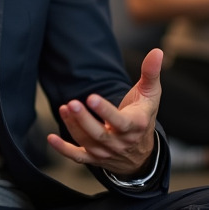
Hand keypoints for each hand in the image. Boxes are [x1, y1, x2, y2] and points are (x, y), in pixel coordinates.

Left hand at [47, 48, 161, 178]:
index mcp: (135, 125)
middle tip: (72, 103)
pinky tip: (51, 138)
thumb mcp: (150, 94)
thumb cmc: (144, 115)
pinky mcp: (95, 158)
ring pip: (88, 142)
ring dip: (73, 127)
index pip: (120, 122)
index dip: (105, 111)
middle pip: (99, 134)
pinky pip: (78, 157)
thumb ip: (151, 73)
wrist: (142, 152)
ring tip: (64, 108)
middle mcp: (120, 142)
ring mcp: (107, 152)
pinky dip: (64, 150)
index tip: (91, 97)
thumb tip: (157, 51)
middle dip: (84, 119)